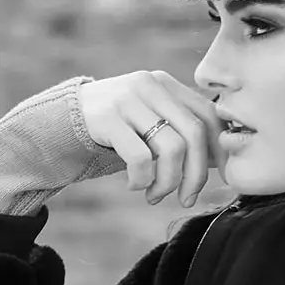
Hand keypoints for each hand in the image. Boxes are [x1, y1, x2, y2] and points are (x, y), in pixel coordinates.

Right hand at [77, 71, 223, 207]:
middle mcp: (151, 85)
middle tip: (186, 199)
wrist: (64, 120)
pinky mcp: (108, 118)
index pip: (208, 116)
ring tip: (154, 195)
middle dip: (195, 176)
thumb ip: (180, 133)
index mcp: (167, 85)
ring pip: (171, 149)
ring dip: (167, 182)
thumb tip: (221, 160)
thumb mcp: (150, 123)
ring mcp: (129, 99)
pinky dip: (142, 180)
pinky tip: (135, 186)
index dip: (220, 150)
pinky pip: (140, 158)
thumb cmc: (116, 130)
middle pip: (194, 135)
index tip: (221, 179)